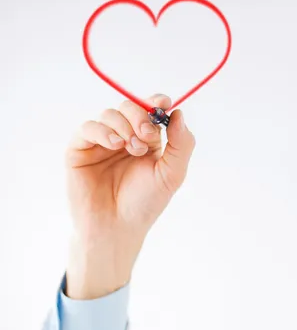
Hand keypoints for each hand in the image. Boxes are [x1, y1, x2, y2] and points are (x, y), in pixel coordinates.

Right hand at [64, 94, 195, 298]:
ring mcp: (102, 142)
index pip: (151, 110)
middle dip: (140, 116)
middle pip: (130, 106)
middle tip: (147, 135)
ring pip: (110, 113)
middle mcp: (125, 137)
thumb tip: (178, 113)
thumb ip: (182, 144)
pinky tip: (115, 144)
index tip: (162, 104)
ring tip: (132, 149)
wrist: (117, 227)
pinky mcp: (80, 149)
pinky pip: (89, 127)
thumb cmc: (145, 203)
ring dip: (124, 125)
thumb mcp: (173, 174)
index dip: (156, 102)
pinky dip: (103, 130)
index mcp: (148, 140)